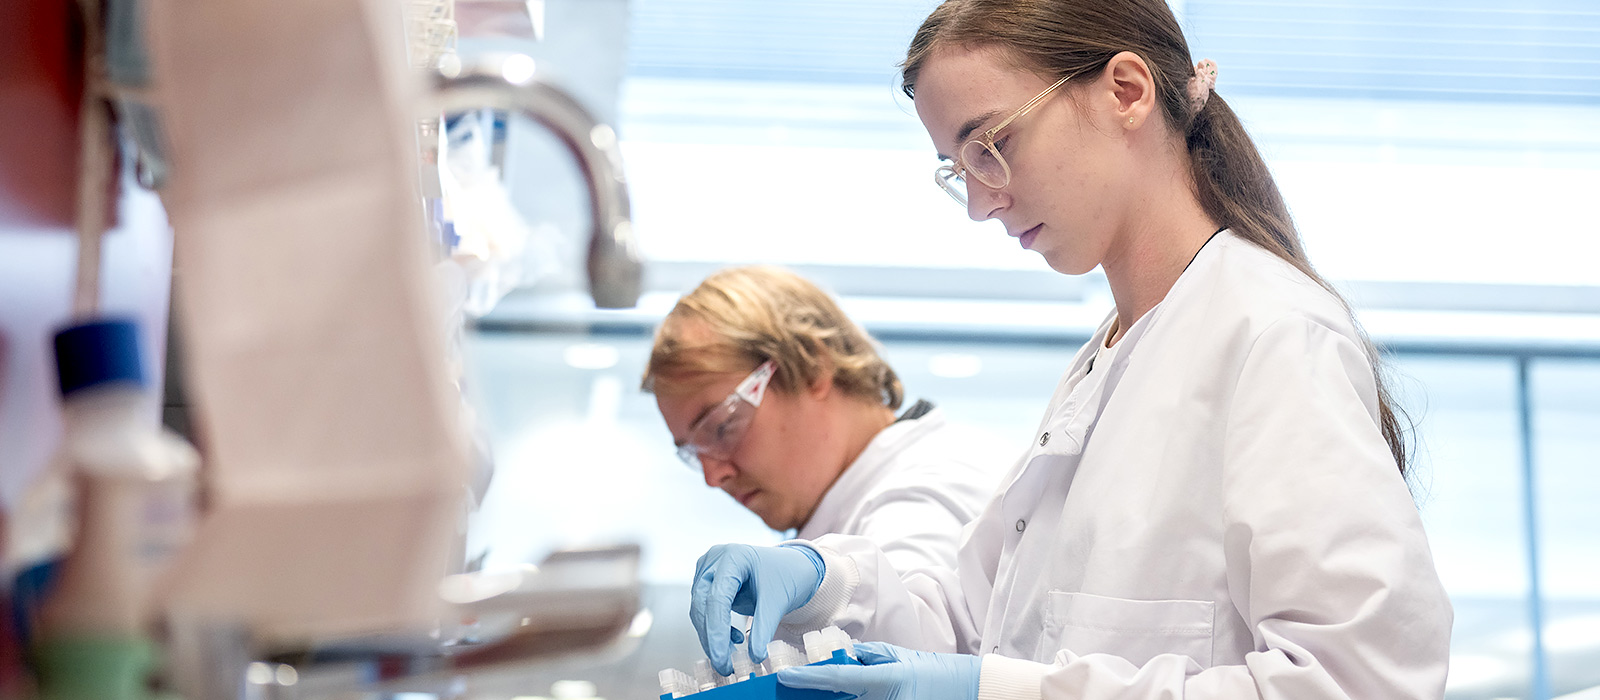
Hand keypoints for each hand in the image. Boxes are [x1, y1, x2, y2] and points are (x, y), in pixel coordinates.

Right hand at [690, 544, 823, 675]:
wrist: (792, 568)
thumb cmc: (787, 576)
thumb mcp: (778, 602)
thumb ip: (764, 629)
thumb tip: (755, 656)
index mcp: (733, 556)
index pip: (717, 598)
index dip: (717, 632)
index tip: (721, 658)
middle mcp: (715, 559)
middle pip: (703, 604)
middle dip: (712, 638)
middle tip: (724, 665)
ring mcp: (709, 569)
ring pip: (700, 609)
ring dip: (712, 636)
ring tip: (730, 656)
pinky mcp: (709, 581)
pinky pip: (705, 609)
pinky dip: (716, 628)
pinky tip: (735, 638)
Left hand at [778, 642, 979, 699]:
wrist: (965, 690)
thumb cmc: (933, 672)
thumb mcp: (898, 658)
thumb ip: (867, 657)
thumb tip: (840, 658)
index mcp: (885, 679)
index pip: (838, 678)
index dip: (809, 677)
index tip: (786, 676)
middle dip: (817, 698)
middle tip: (792, 692)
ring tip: (812, 696)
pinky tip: (841, 699)